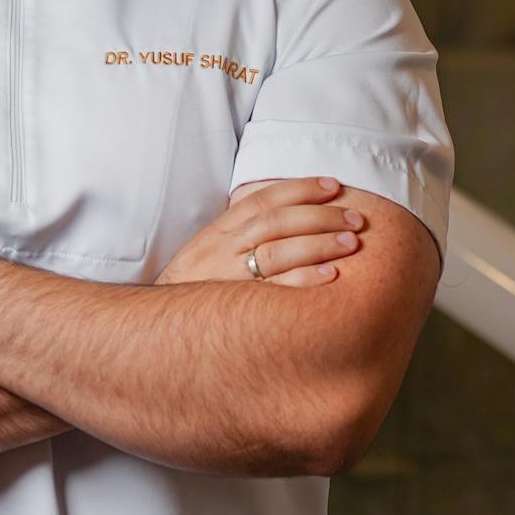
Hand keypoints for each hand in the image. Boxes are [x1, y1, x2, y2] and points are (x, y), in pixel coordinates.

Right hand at [155, 177, 365, 288]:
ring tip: (352, 242)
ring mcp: (228, 279)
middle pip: (276, 222)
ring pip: (277, 251)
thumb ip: (239, 234)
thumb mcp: (207, 253)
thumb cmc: (192, 290)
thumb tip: (286, 214)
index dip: (300, 189)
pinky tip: (331, 275)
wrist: (158, 328)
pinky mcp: (235, 308)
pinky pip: (275, 291)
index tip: (333, 186)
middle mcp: (222, 251)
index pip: (262, 200)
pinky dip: (305, 280)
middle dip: (320, 216)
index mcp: (217, 232)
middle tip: (355, 217)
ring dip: (320, 244)